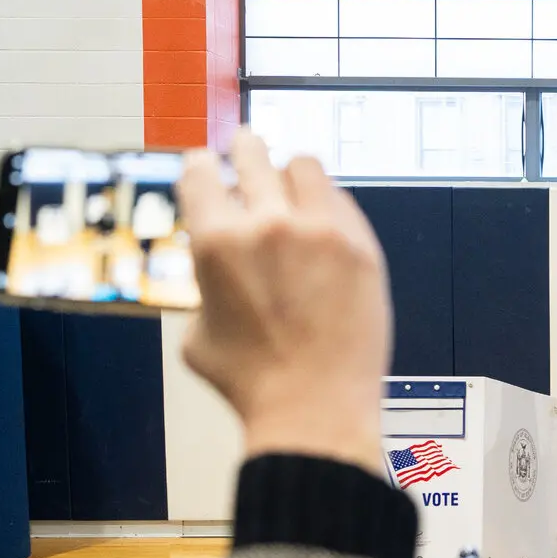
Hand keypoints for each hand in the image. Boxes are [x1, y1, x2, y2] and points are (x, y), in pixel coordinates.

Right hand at [177, 129, 391, 472]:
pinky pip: (342, 200)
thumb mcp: (196, 334)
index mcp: (216, 241)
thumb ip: (202, 287)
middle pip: (252, 153)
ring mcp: (320, 232)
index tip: (207, 166)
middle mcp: (267, 225)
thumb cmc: (252, 382)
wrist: (314, 409)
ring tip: (290, 185)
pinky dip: (327, 203)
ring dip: (290, 173)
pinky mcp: (360, 246)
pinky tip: (324, 220)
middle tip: (247, 149)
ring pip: (303, 165)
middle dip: (244, 151)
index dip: (201, 167)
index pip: (200, 170)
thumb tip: (214, 273)